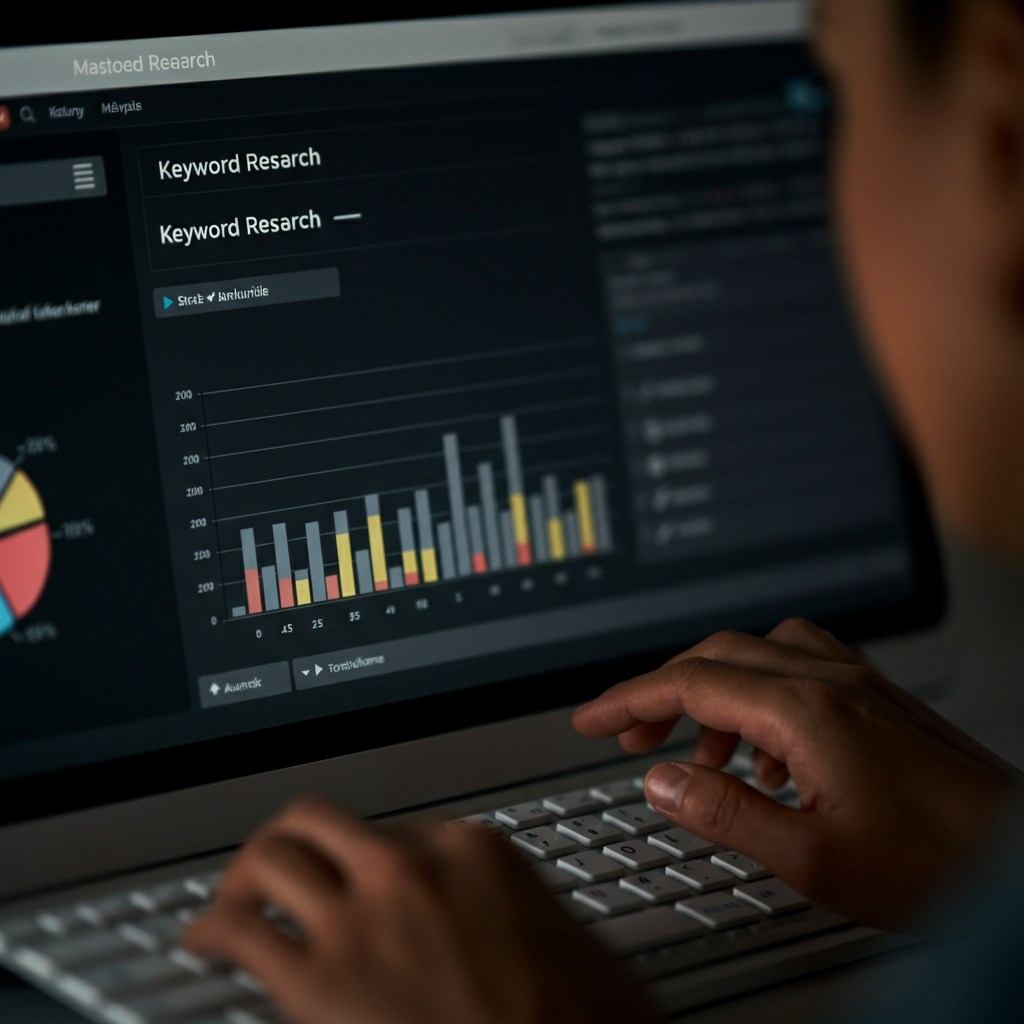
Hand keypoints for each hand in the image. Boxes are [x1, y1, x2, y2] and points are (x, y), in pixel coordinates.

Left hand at [184, 798, 657, 1023]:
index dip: (367, 856)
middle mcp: (409, 870)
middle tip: (276, 860)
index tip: (357, 874)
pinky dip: (211, 929)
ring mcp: (362, 920)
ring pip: (274, 859)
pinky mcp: (320, 983)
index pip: (395, 827)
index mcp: (471, 852)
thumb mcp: (565, 940)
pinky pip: (240, 932)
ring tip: (232, 896)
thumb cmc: (581, 1022)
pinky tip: (204, 940)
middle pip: (321, 820)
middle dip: (291, 838)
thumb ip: (516, 911)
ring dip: (243, 875)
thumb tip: (503, 924)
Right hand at [572, 618, 1019, 927]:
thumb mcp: (812, 859)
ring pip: (759, 653)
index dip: (628, 699)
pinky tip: (769, 749)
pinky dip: (761, 693)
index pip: (689, 683)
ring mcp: (859, 683)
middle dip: (662, 689)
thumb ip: (723, 812)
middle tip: (630, 733)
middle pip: (718, 654)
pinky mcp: (879, 698)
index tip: (591, 718)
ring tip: (701, 750)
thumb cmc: (939, 865)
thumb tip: (661, 780)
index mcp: (805, 711)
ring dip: (714, 690)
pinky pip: (801, 666)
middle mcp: (831, 680)